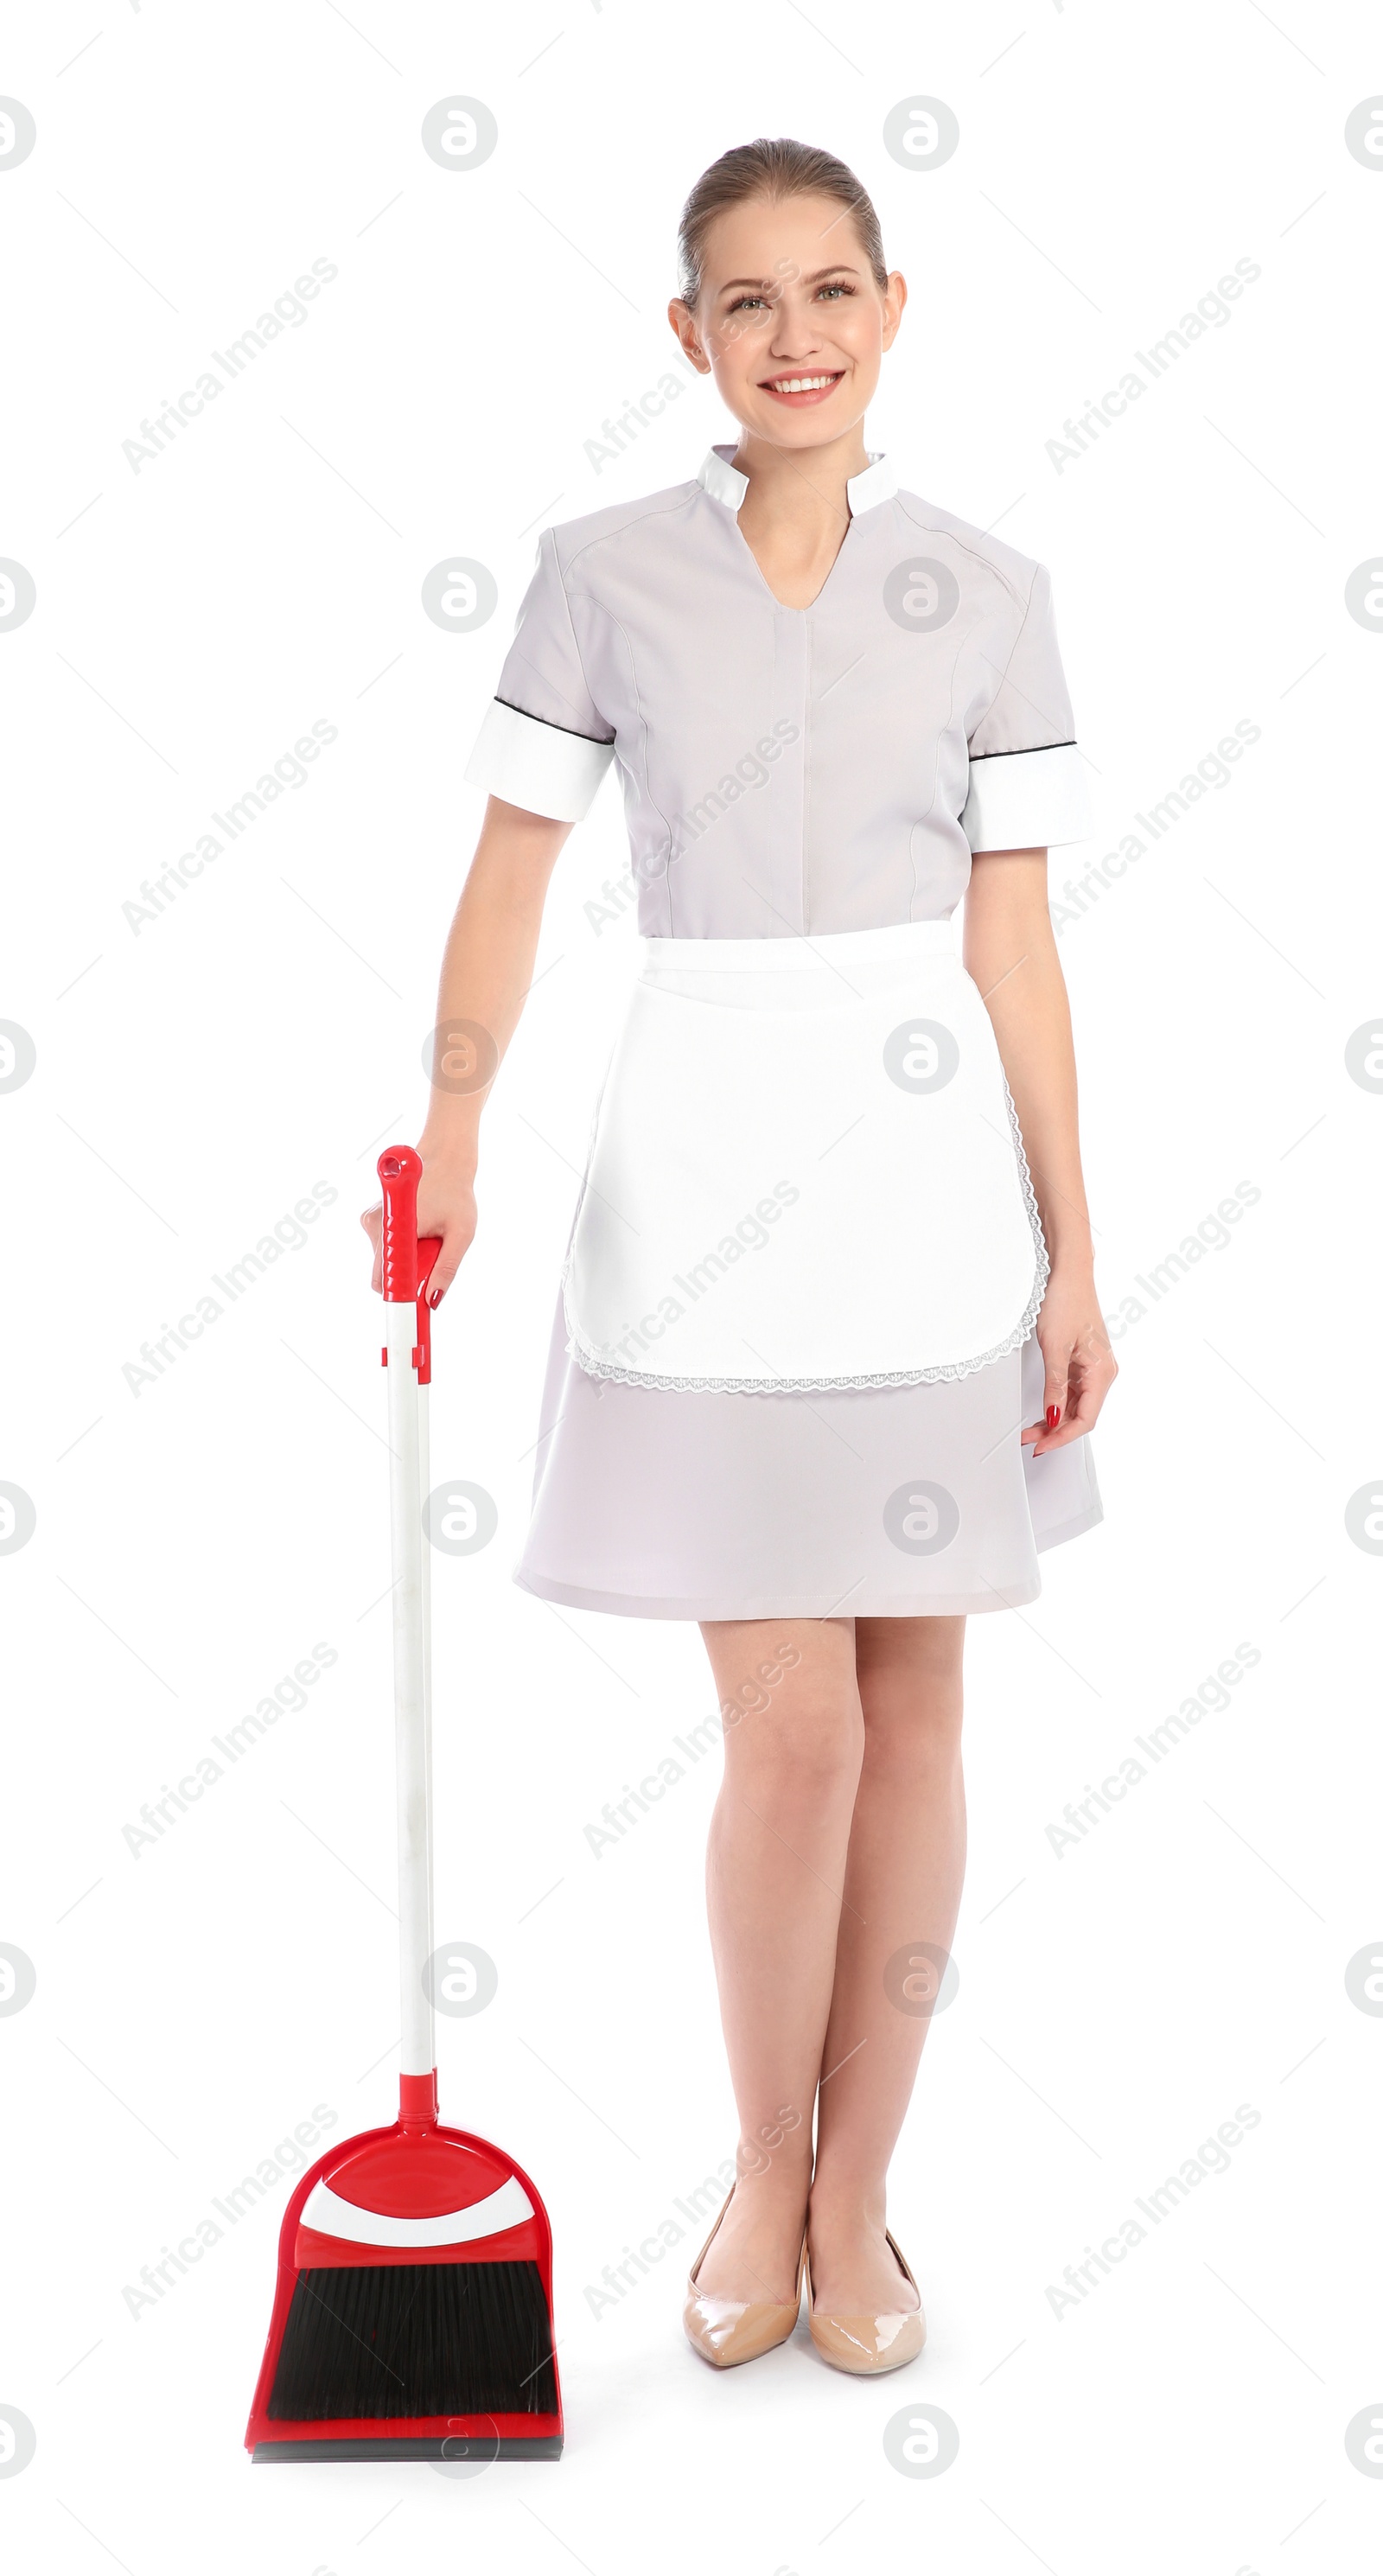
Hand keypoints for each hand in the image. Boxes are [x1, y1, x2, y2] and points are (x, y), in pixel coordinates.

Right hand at [360, 1153, 477, 1304]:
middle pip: (385, 1273)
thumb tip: (433, 1300)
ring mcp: (372, 1222)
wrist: (445, 1160)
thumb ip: (448, 1268)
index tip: (409, 1312)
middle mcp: (375, 1225)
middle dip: (408, 1276)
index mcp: (395, 1227)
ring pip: (386, 1261)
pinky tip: (421, 1229)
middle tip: (433, 1259)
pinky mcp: (374, 1220)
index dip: (397, 1297)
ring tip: (431, 1236)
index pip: (384, 1277)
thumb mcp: (462, 1233)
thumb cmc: (456, 1193)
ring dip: (408, 1259)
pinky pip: (386, 1248)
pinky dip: (404, 1248)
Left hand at [1023, 1263, 1116, 1455]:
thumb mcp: (1054, 1349)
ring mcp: (1093, 1366)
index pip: (1085, 1419)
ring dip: (1055, 1418)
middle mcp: (1103, 1372)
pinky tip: (1044, 1409)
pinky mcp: (1083, 1359)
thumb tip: (1054, 1418)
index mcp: (1102, 1372)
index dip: (1062, 1437)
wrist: (1067, 1270)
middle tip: (1029, 1438)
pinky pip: (1073, 1390)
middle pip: (1081, 1414)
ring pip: (1076, 1404)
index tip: (1041, 1446)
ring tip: (1031, 1427)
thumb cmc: (1065, 1300)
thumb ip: (1054, 1387)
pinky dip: (1057, 1402)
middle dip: (1055, 1430)